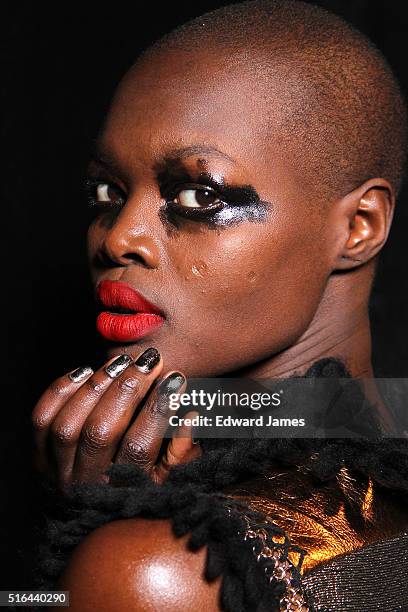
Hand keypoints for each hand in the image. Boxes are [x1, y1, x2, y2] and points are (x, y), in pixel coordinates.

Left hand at [31, 348, 200, 487]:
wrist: (91, 518)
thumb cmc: (136, 492)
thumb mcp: (167, 481)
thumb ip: (181, 453)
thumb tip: (190, 417)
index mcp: (122, 492)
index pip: (139, 447)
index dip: (158, 408)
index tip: (175, 377)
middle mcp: (86, 485)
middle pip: (100, 432)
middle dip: (128, 388)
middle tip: (149, 360)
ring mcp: (57, 472)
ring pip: (68, 425)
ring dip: (96, 386)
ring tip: (121, 362)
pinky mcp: (38, 457)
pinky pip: (40, 419)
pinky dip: (60, 390)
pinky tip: (85, 372)